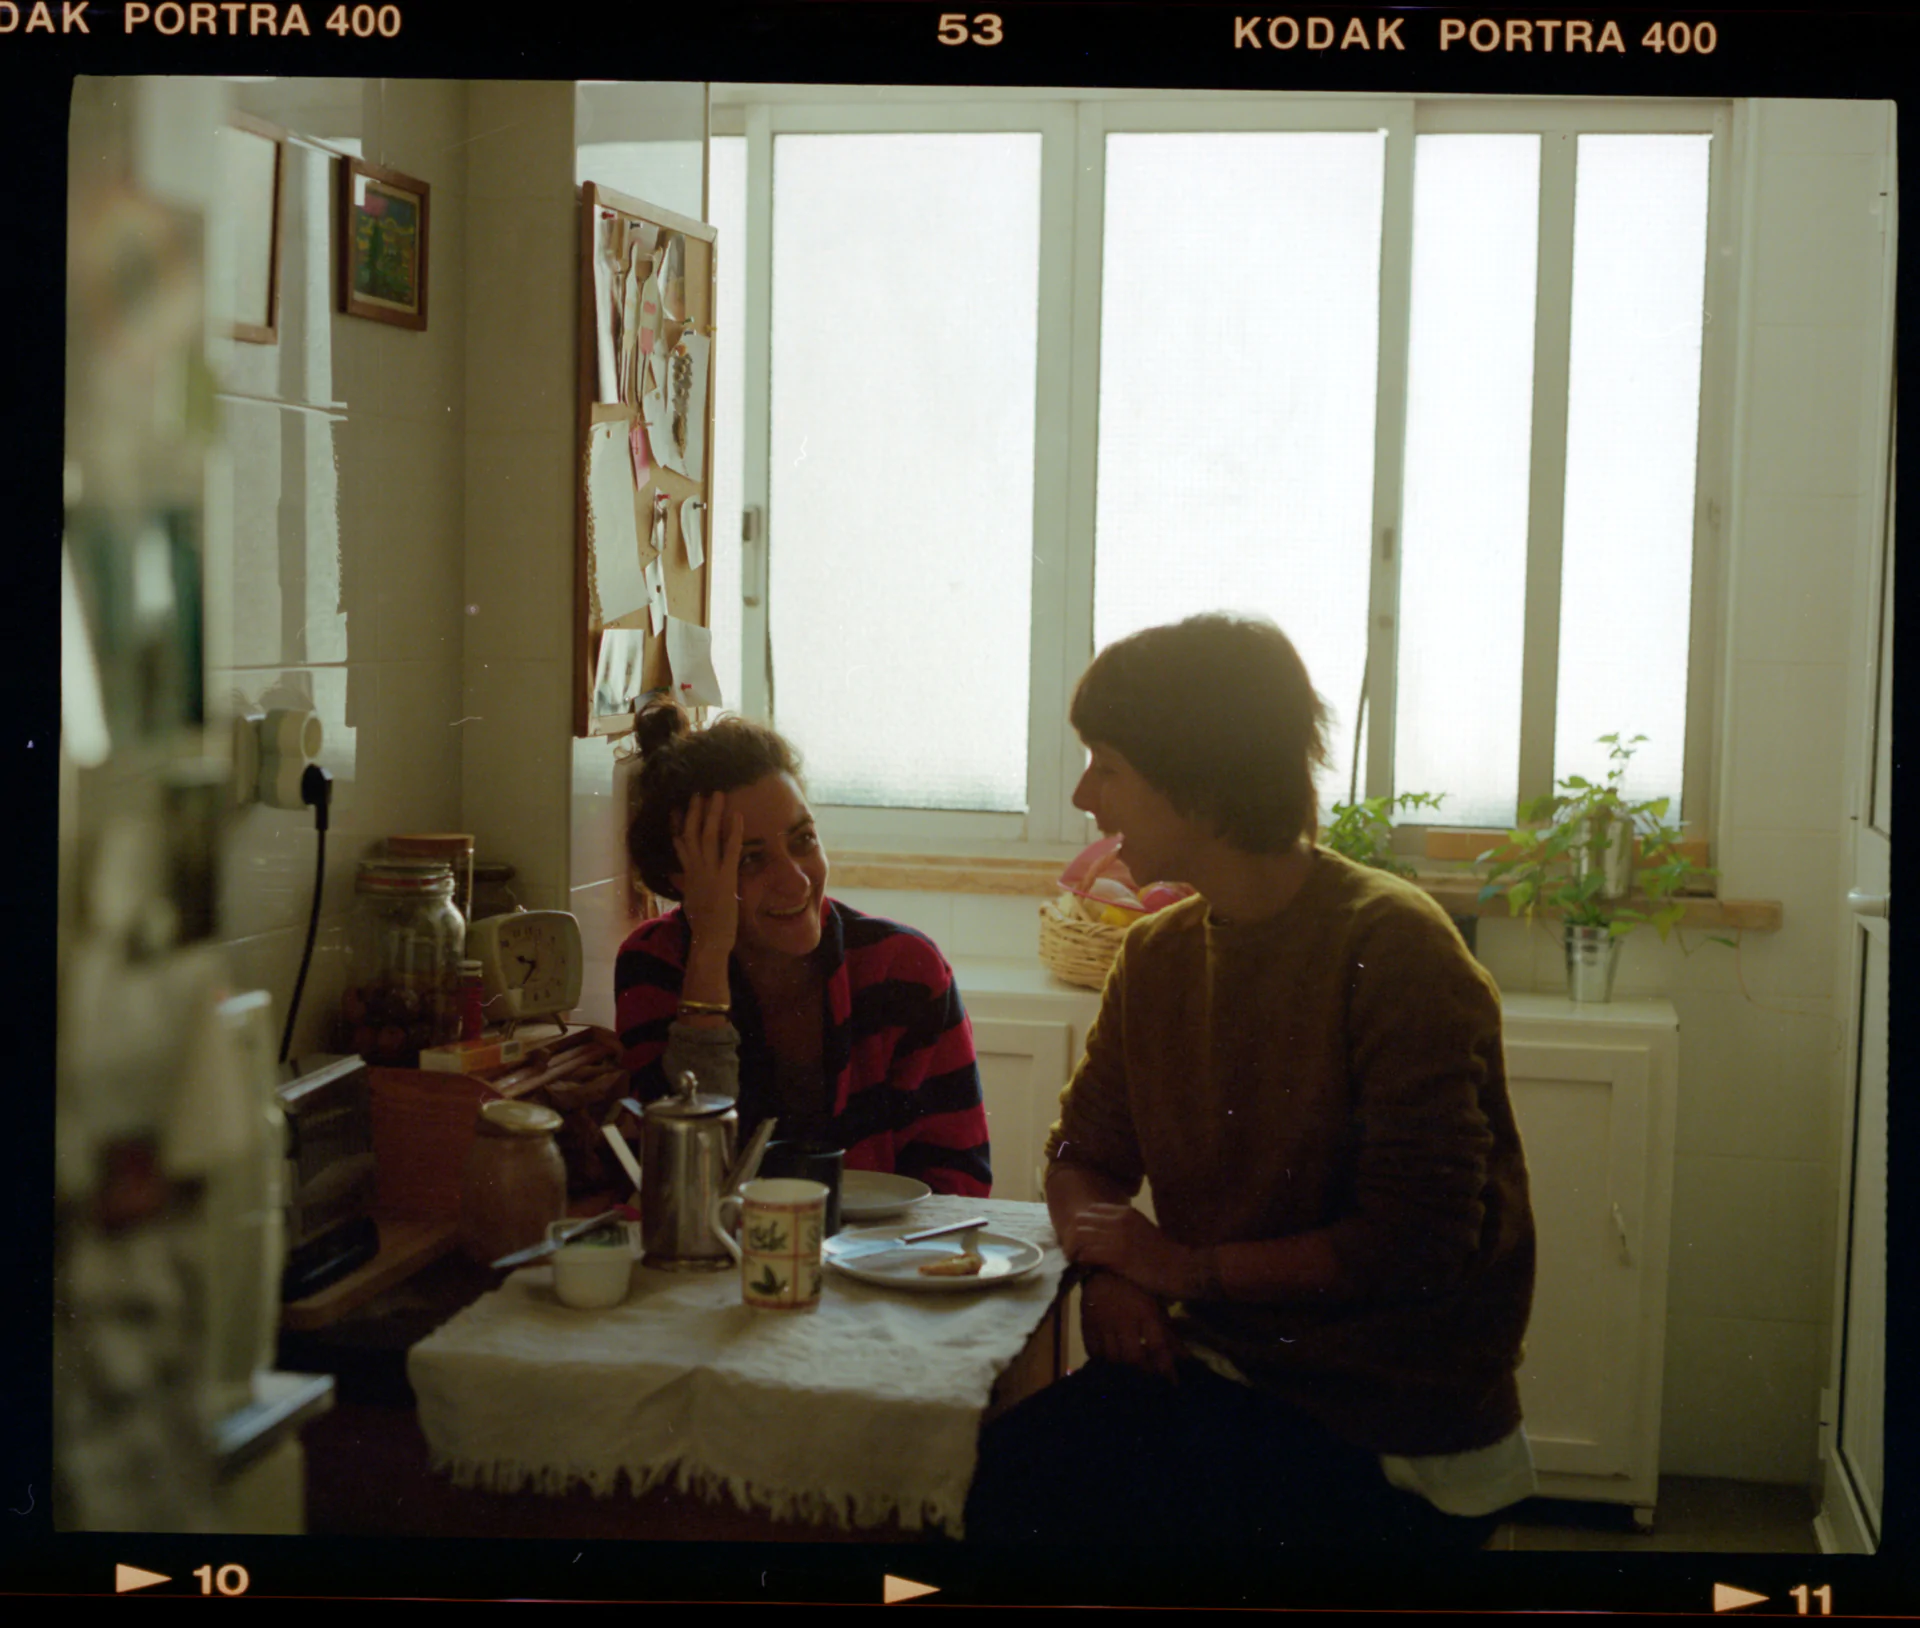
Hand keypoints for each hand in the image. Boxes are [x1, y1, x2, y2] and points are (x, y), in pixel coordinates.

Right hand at [672, 791, 744, 958]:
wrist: (708, 940)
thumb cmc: (702, 924)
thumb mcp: (689, 899)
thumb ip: (684, 883)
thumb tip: (675, 874)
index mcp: (688, 874)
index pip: (679, 844)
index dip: (677, 824)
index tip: (676, 807)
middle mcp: (695, 869)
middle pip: (691, 833)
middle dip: (694, 812)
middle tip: (698, 792)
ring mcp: (709, 872)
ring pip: (707, 836)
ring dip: (712, 814)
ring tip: (717, 794)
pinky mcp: (725, 878)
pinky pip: (729, 850)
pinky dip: (733, 832)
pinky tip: (737, 816)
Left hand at [1066, 1203, 1197, 1300]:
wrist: (1182, 1268)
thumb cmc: (1163, 1254)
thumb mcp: (1142, 1230)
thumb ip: (1123, 1227)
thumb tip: (1101, 1234)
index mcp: (1126, 1212)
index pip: (1090, 1211)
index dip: (1081, 1225)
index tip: (1079, 1240)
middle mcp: (1120, 1220)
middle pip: (1080, 1221)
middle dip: (1072, 1237)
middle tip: (1073, 1252)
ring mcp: (1118, 1237)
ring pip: (1079, 1236)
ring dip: (1074, 1249)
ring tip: (1076, 1260)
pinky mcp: (1118, 1256)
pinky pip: (1087, 1254)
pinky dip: (1082, 1261)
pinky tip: (1086, 1267)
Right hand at [1079, 1270, 1180, 1381]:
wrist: (1102, 1271)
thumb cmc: (1136, 1289)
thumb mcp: (1156, 1307)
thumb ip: (1169, 1333)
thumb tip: (1184, 1358)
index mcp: (1145, 1312)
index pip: (1157, 1346)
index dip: (1166, 1367)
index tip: (1172, 1384)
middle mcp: (1124, 1320)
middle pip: (1132, 1357)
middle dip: (1143, 1373)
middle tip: (1150, 1383)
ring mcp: (1103, 1324)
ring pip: (1112, 1358)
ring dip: (1123, 1372)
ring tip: (1131, 1381)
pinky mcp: (1086, 1326)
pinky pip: (1093, 1352)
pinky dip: (1102, 1363)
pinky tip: (1109, 1368)